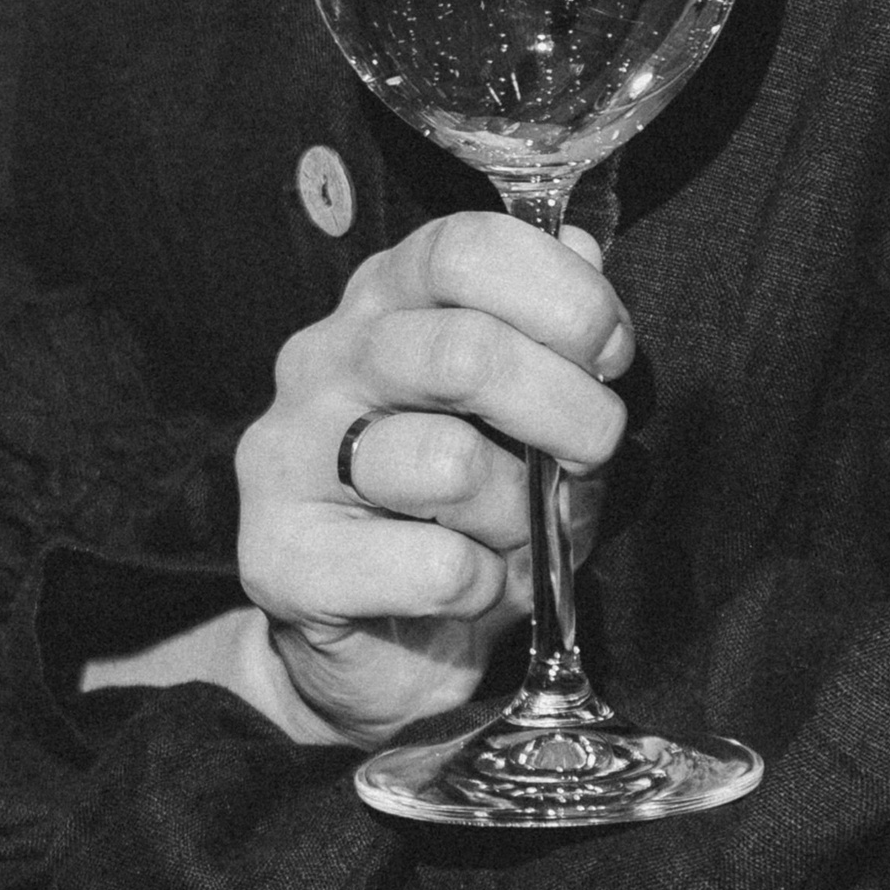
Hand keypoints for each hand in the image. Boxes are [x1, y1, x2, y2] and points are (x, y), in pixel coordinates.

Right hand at [233, 213, 633, 748]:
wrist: (383, 643)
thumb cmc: (466, 508)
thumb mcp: (525, 412)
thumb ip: (549, 331)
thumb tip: (583, 246)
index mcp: (383, 302)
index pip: (464, 249)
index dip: (561, 296)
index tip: (610, 354)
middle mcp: (322, 361)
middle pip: (465, 351)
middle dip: (568, 412)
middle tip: (592, 453)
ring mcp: (288, 455)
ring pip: (451, 465)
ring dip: (520, 516)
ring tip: (515, 536)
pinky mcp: (279, 556)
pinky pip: (433, 565)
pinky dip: (483, 585)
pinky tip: (469, 586)